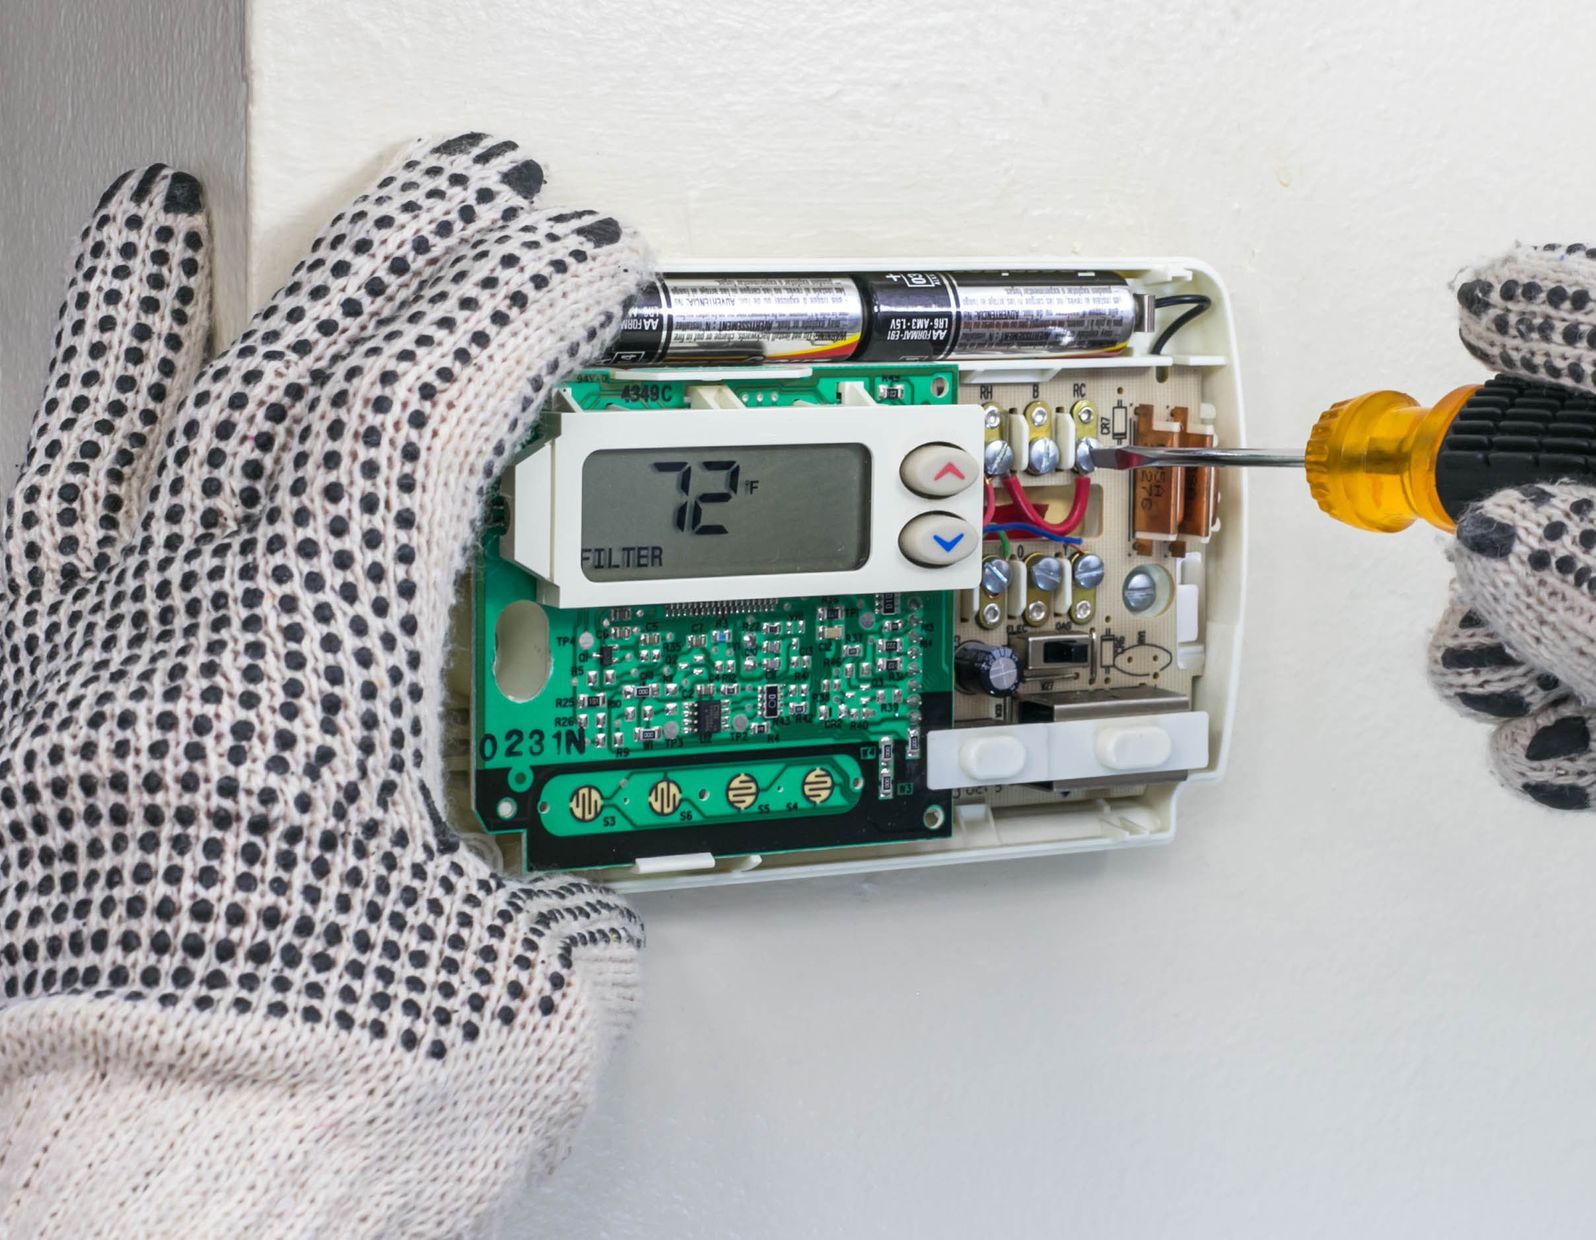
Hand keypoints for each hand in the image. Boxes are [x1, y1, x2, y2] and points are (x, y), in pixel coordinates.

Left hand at [0, 135, 647, 1234]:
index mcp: (308, 678)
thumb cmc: (296, 1106)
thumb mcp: (510, 999)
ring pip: (98, 444)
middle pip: (285, 382)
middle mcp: (164, 647)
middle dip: (390, 257)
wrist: (115, 1210)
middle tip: (457, 187)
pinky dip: (46, 483)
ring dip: (150, 313)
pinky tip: (57, 451)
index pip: (419, 417)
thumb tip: (530, 922)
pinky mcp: (3, 762)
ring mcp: (61, 690)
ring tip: (167, 221)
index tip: (573, 251)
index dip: (505, 305)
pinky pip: (18, 568)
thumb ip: (534, 913)